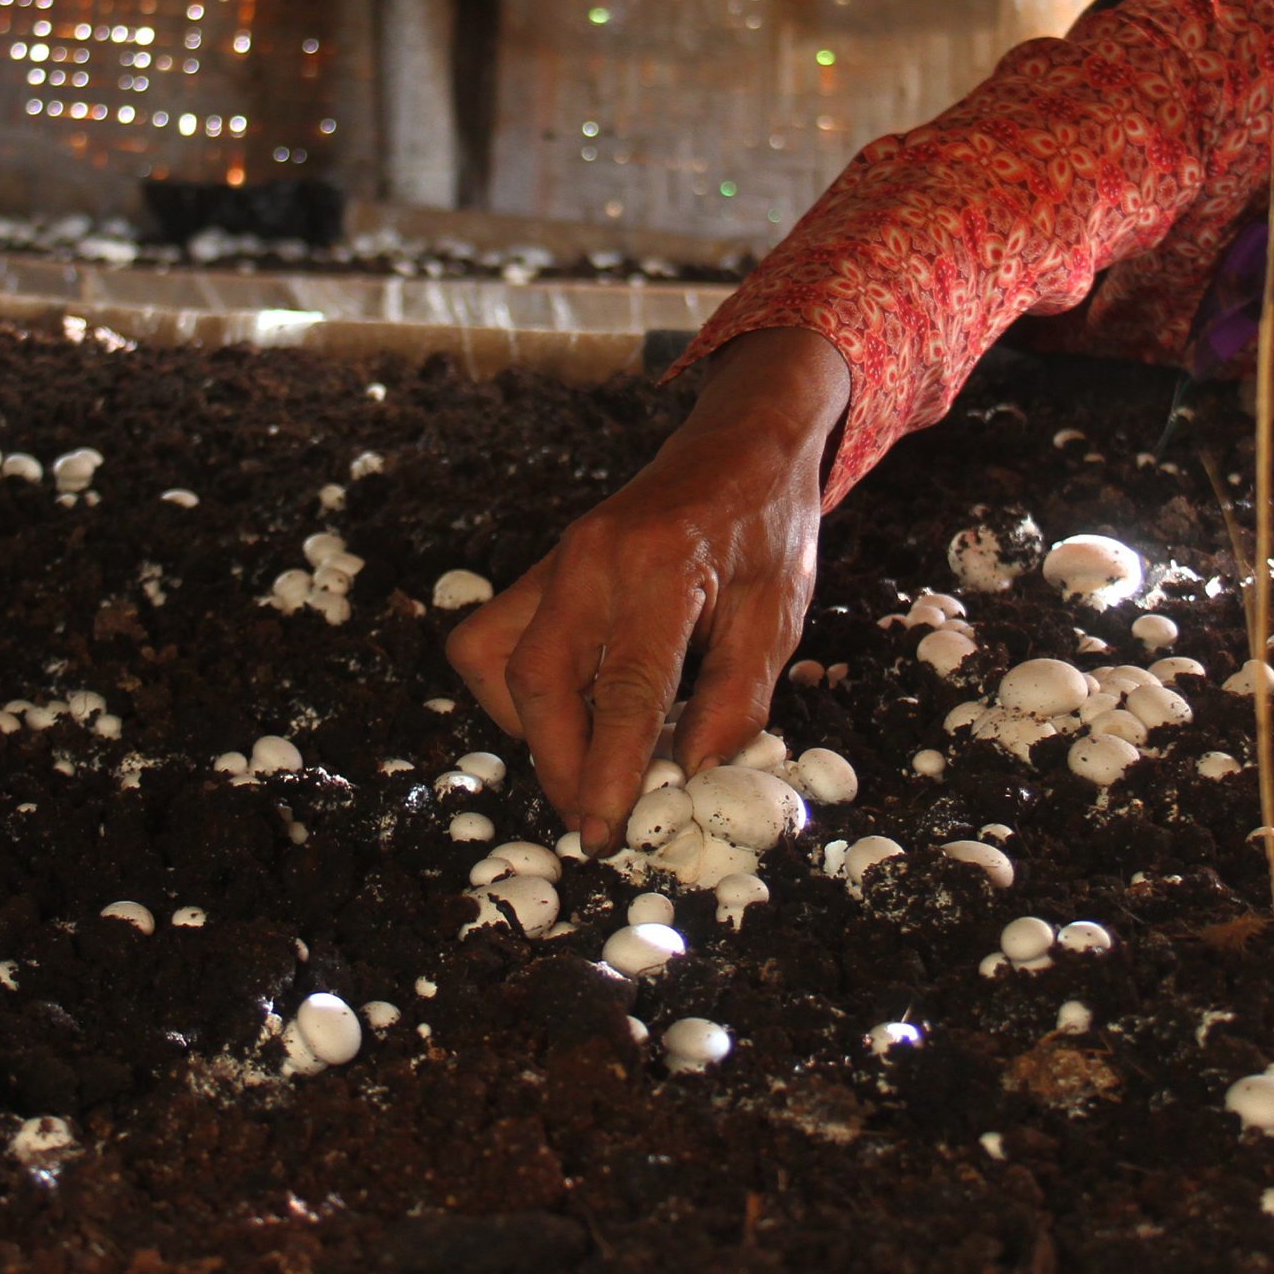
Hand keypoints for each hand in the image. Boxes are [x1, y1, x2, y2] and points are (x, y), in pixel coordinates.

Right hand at [446, 327, 848, 852]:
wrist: (743, 443)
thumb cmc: (768, 529)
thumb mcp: (780, 616)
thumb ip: (737, 701)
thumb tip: (687, 776)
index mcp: (665, 569)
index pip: (625, 690)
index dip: (610, 770)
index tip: (606, 831)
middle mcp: (594, 560)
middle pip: (539, 679)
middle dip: (558, 764)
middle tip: (593, 820)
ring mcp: (558, 559)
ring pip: (496, 659)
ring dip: (530, 727)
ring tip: (585, 761)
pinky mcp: (542, 567)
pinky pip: (493, 637)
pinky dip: (516, 689)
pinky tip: (570, 706)